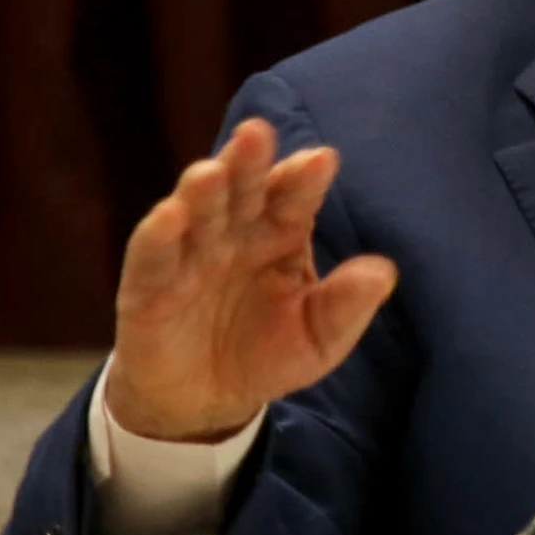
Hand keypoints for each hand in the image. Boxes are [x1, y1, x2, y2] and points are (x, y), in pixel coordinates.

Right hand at [103, 118, 395, 442]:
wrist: (205, 401)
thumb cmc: (267, 354)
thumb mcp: (318, 338)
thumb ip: (346, 305)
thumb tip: (385, 273)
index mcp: (281, 232)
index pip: (295, 197)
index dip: (305, 178)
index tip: (321, 161)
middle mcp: (236, 230)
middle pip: (244, 188)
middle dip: (249, 161)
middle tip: (256, 134)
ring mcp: (191, 252)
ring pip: (197, 211)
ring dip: (202, 190)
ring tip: (211, 173)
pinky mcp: (149, 283)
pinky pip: (154, 255)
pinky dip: (159, 235)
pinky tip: (170, 216)